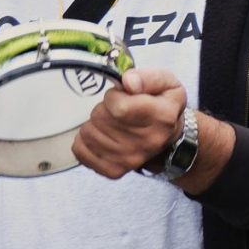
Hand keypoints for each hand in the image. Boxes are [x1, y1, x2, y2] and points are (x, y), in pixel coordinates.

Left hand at [71, 67, 187, 179]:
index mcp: (162, 117)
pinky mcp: (113, 170)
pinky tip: (100, 135)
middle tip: (117, 109)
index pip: (119, 107)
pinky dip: (85, 140)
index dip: (114, 96)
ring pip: (88, 133)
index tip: (122, 96)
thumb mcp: (166, 83)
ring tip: (110, 122)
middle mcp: (147, 142)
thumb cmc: (163, 107)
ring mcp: (129, 159)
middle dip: (103, 108)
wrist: (168, 139)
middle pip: (100, 118)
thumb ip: (147, 78)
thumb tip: (127, 81)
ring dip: (94, 124)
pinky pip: (80, 151)